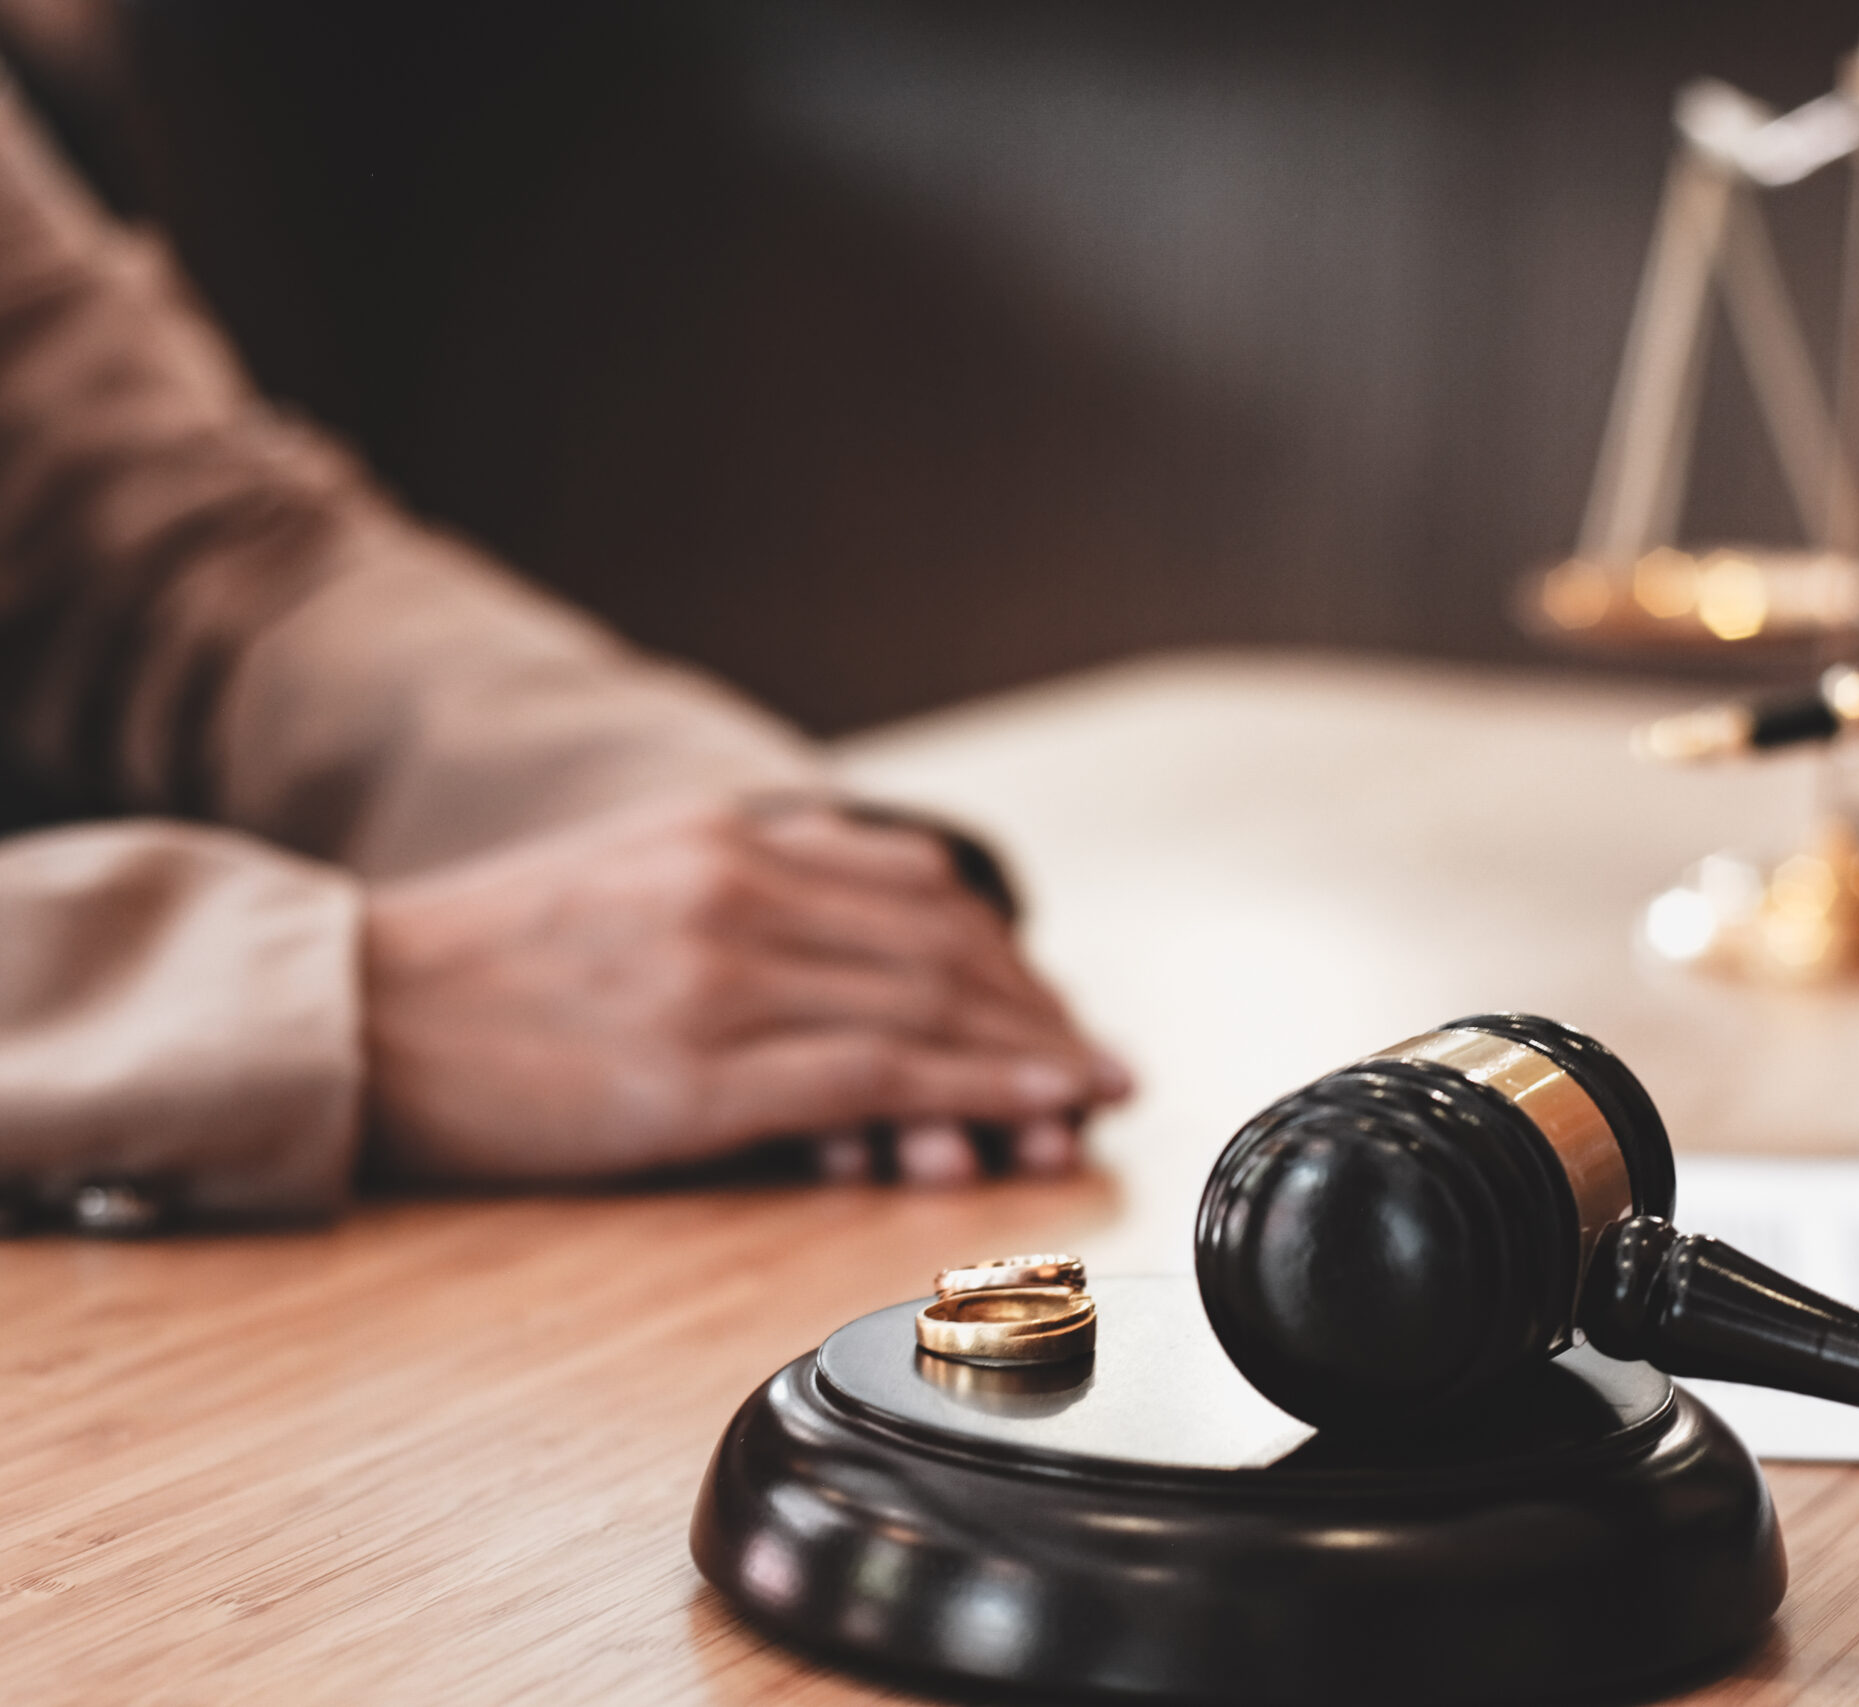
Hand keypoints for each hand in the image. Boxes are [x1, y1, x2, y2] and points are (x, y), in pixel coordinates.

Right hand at [362, 795, 1130, 1180]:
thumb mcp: (628, 875)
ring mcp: (722, 979)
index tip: (1055, 1003)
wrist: (355, 1014)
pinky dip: (973, 1092)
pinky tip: (1029, 1112)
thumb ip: (747, 889)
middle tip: (1097, 1062)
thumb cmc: (486, 964)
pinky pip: (876, 1078)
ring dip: (1028, 1057)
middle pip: (945, 946)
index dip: (1007, 951)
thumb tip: (867, 933)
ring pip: (927, 1009)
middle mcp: (739, 889)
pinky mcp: (699, 1074)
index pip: (916, 888)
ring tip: (1090, 1097)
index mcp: (726, 836)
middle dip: (1037, 1009)